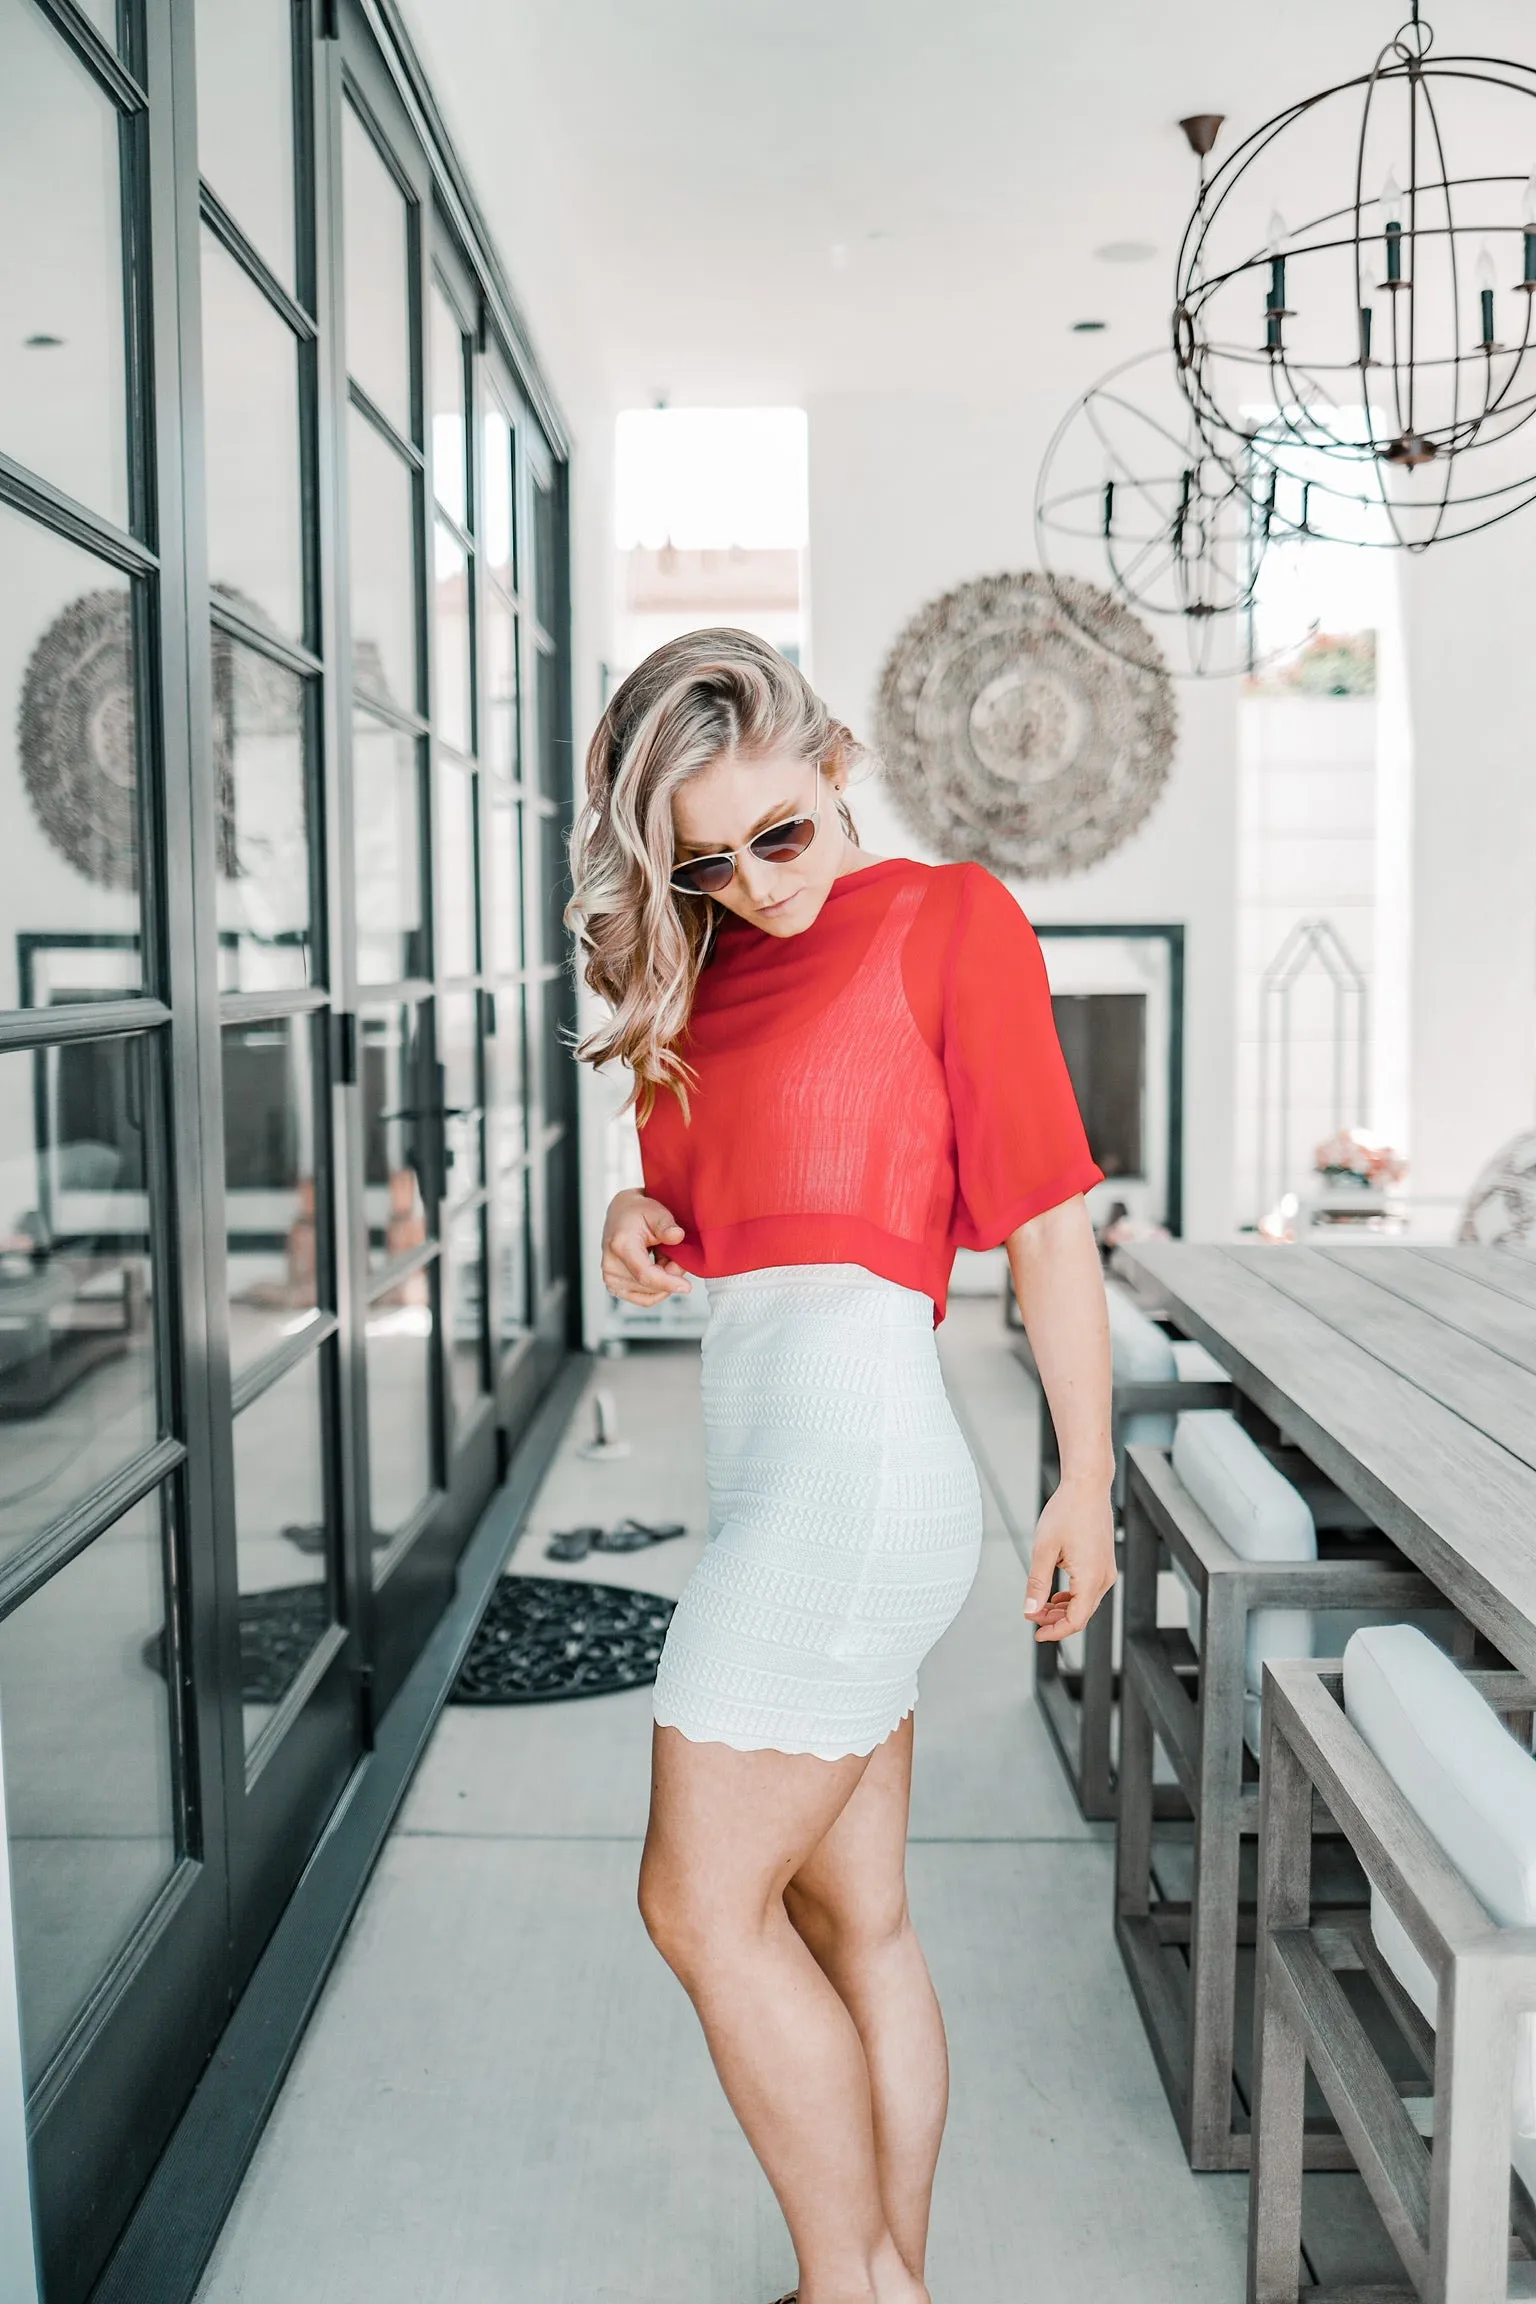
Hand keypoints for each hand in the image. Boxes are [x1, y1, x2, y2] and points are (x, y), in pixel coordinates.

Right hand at [601, 1190, 692, 1306]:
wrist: (621, 1214)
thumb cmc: (636, 1212)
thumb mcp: (655, 1211)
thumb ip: (666, 1225)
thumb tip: (677, 1236)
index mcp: (620, 1245)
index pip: (645, 1274)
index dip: (667, 1283)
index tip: (685, 1286)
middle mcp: (611, 1264)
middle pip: (650, 1285)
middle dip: (670, 1275)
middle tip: (676, 1253)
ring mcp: (611, 1278)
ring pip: (650, 1293)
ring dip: (663, 1279)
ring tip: (663, 1256)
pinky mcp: (614, 1286)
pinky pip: (644, 1298)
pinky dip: (657, 1287)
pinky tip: (658, 1269)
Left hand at [1023, 1476, 1116, 1644]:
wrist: (1087, 1486)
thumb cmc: (1066, 1512)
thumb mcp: (1043, 1550)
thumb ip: (1037, 1584)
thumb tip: (1029, 1611)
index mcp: (1090, 1578)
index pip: (1075, 1620)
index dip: (1055, 1632)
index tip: (1036, 1634)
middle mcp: (1103, 1578)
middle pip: (1081, 1615)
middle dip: (1056, 1621)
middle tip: (1032, 1618)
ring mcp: (1107, 1570)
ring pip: (1085, 1604)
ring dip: (1063, 1609)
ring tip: (1040, 1606)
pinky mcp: (1104, 1563)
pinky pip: (1089, 1590)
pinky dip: (1072, 1597)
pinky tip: (1055, 1594)